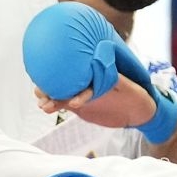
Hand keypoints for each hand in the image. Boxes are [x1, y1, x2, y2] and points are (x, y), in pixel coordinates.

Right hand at [35, 75, 158, 129]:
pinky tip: (46, 108)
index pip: (74, 68)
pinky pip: (64, 103)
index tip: (50, 72)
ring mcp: (80, 92)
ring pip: (60, 92)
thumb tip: (101, 64)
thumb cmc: (135, 95)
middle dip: (48, 84)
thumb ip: (111, 78)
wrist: (136, 112)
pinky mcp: (80, 105)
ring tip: (42, 104)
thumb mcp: (125, 85)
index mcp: (94, 72)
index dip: (61, 69)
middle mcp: (85, 80)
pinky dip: (55, 106)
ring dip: (49, 97)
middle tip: (40, 90)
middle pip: (62, 79)